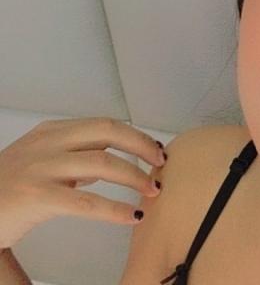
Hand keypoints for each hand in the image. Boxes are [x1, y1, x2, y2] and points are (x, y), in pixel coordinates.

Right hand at [0, 117, 165, 248]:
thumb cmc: (7, 188)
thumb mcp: (41, 162)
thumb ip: (74, 158)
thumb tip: (108, 163)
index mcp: (51, 132)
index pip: (104, 124)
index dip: (136, 135)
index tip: (156, 149)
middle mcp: (48, 143)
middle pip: (109, 132)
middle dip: (142, 146)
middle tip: (162, 164)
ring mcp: (41, 167)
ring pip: (103, 163)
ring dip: (135, 177)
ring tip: (152, 191)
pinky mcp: (36, 196)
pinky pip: (87, 202)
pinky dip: (116, 209)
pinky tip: (132, 217)